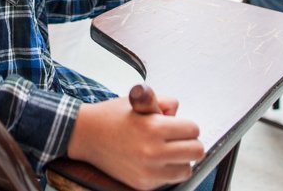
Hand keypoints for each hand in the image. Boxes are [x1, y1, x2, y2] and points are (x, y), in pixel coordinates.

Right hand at [67, 93, 203, 190]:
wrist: (86, 135)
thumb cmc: (111, 116)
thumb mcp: (137, 100)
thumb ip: (163, 102)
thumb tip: (178, 111)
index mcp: (153, 128)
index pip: (193, 130)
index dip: (185, 125)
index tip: (176, 125)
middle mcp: (153, 152)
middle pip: (196, 151)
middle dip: (188, 142)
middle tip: (176, 138)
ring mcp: (149, 171)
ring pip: (187, 169)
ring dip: (180, 159)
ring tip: (166, 150)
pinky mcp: (144, 184)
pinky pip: (170, 180)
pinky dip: (167, 171)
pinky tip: (154, 160)